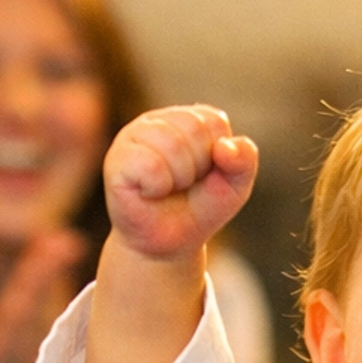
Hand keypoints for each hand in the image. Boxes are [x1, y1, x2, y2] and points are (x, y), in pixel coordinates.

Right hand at [104, 105, 257, 261]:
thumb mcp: (235, 186)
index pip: (214, 121)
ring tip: (167, 189)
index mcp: (186, 117)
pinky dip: (158, 187)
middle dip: (198, 168)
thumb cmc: (199, 209)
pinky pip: (150, 166)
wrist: (170, 246)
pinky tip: (150, 193)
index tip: (204, 175)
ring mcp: (133, 136)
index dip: (218, 157)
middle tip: (184, 186)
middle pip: (194, 129)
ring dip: (178, 179)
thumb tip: (224, 148)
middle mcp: (157, 120)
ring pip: (172, 145)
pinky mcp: (116, 159)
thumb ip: (245, 160)